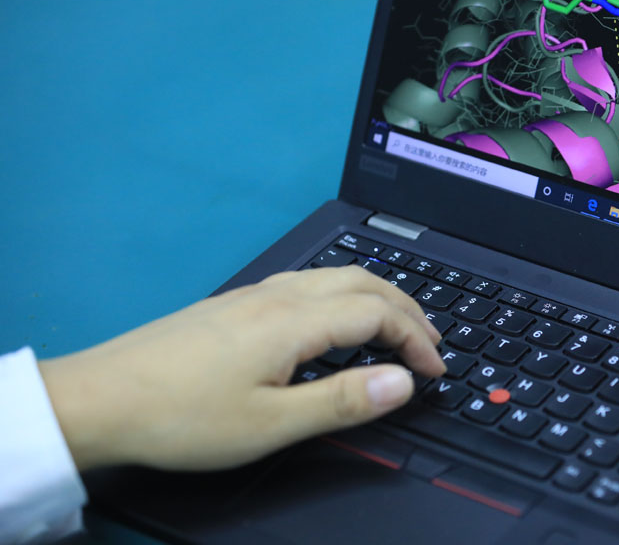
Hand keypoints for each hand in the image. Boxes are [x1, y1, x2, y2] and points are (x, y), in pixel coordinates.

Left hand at [38, 266, 445, 471]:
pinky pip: (308, 284)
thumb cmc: (184, 417)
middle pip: (362, 282)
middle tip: (432, 343)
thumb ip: (342, 402)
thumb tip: (402, 382)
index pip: (377, 314)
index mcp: (295, 320)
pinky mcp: (233, 304)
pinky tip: (334, 323)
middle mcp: (279, 295)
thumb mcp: (270, 424)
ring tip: (396, 328)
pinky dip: (344, 297)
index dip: (415, 338)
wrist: (99, 398)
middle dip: (407, 308)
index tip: (436, 370)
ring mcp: (253, 295)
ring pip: (334, 277)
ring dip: (376, 298)